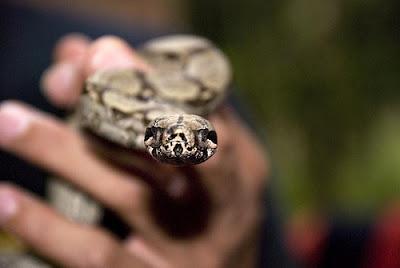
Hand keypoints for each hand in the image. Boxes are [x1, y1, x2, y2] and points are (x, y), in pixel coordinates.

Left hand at [0, 34, 267, 267]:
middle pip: (169, 147)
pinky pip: (98, 255)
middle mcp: (221, 208)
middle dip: (116, 104)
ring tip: (11, 123)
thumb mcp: (215, 162)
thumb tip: (89, 56)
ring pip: (126, 195)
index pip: (204, 113)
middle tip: (65, 76)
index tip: (102, 55)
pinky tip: (6, 202)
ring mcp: (187, 250)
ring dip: (65, 153)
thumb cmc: (212, 211)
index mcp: (242, 168)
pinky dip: (48, 227)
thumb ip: (169, 112)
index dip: (153, 82)